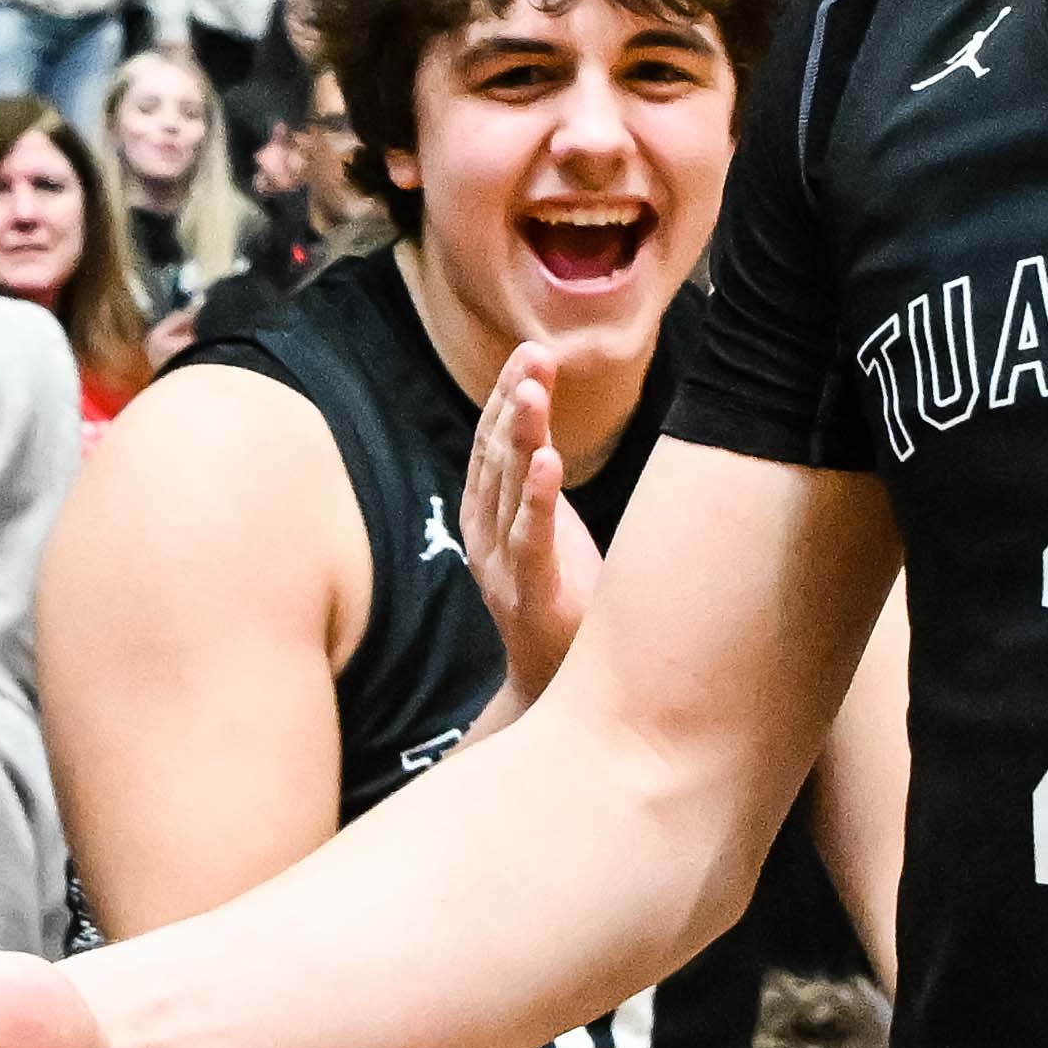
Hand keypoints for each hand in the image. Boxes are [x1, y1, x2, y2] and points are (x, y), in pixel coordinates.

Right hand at [454, 347, 610, 701]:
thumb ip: (539, 491)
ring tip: (534, 391)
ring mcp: (504, 570)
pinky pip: (532, 541)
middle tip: (534, 355)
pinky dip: (539, 500)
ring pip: (509, 491)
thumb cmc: (562, 606)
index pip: (490, 446)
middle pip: (495, 458)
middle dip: (513, 402)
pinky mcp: (533, 598)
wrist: (555, 693)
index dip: (506, 398)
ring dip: (520, 436)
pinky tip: (547, 462)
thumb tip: (543, 432)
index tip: (530, 354)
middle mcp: (485, 538)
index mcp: (485, 518)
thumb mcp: (548, 535)